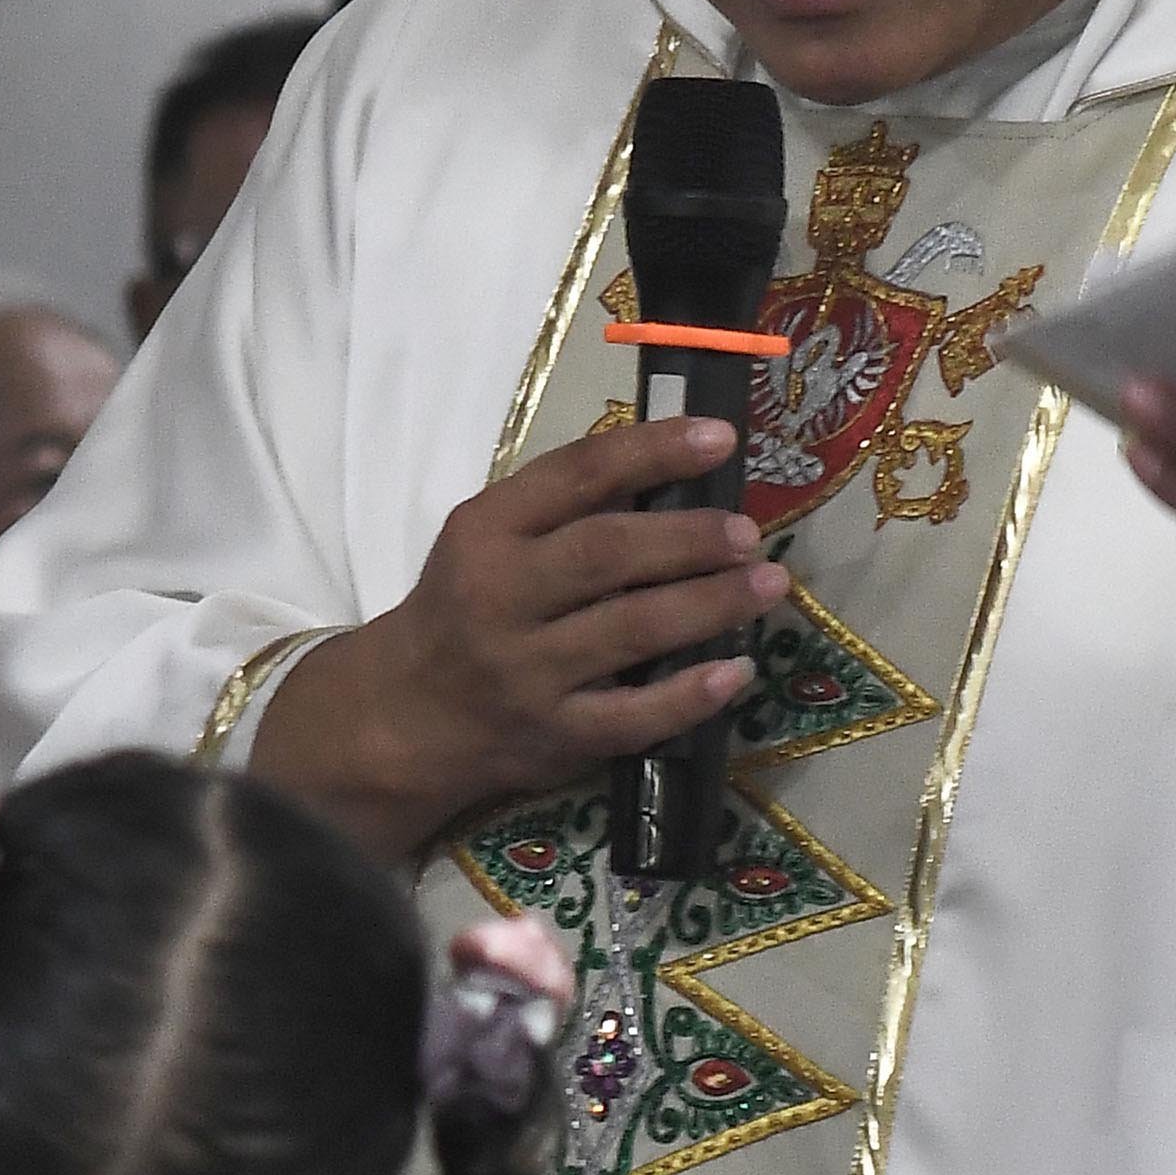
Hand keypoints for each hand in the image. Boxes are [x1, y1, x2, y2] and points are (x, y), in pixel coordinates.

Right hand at [260, 414, 787, 857]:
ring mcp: (528, 672)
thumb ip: (563, 506)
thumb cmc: (466, 608)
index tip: (720, 438)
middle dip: (689, 538)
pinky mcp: (554, 736)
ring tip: (770, 584)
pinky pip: (634, 716)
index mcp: (486, 530)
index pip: (576, 476)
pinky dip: (690, 694)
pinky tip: (736, 671)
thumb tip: (676, 465)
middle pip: (608, 555)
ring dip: (710, 605)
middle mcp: (501, 597)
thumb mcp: (489, 540)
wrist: (406, 714)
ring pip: (632, 631)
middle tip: (749, 532)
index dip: (653, 452)